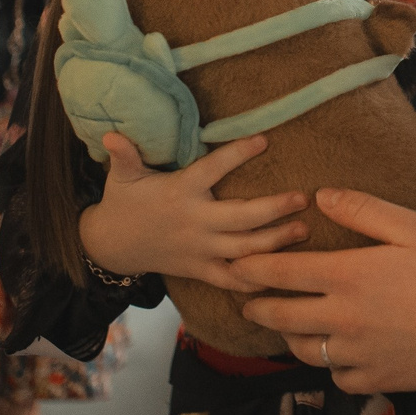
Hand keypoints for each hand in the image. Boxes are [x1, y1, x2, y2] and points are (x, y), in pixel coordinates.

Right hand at [78, 132, 310, 290]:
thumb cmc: (124, 202)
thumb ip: (125, 156)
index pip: (213, 170)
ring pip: (244, 249)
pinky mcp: (200, 269)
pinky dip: (255, 279)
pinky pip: (232, 279)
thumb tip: (111, 135)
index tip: (264, 140)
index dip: (237, 154)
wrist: (112, 246)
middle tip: (302, 198)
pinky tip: (282, 274)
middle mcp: (195, 223)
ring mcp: (200, 250)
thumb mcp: (122, 177)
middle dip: (274, 209)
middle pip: (240, 218)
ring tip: (304, 229)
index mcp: (181, 193)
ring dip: (276, 242)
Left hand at [238, 190, 415, 392]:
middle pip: (279, 318)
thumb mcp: (412, 227)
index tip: (235, 265)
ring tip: (288, 328)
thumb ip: (362, 209)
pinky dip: (331, 365)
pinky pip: (337, 376)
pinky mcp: (373, 379)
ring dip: (288, 338)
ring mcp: (355, 354)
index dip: (250, 268)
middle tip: (247, 304)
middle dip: (256, 309)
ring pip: (303, 351)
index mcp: (347, 276)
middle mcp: (342, 318)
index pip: (279, 273)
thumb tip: (321, 195)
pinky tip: (337, 354)